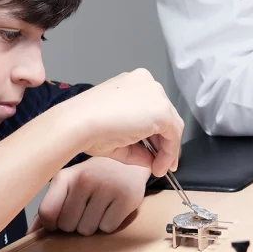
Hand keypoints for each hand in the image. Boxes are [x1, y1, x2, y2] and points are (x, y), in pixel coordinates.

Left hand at [29, 157, 149, 234]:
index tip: (60, 221)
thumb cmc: (92, 181)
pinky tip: (112, 209)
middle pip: (67, 225)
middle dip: (75, 225)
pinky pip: (107, 228)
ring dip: (93, 226)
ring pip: (87, 230)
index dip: (52, 225)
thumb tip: (29, 236)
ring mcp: (106, 186)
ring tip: (100, 208)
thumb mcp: (69, 187)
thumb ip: (49, 209)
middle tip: (86, 210)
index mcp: (65, 176)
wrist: (128, 167)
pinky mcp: (125, 197)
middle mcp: (84, 178)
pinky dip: (109, 225)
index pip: (47, 212)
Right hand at [63, 68, 183, 175]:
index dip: (156, 132)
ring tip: (159, 168)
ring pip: (171, 125)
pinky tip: (158, 166)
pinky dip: (169, 153)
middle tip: (160, 163)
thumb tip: (152, 161)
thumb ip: (137, 147)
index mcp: (133, 83)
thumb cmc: (87, 126)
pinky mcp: (162, 111)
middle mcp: (147, 83)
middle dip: (164, 141)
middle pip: (165, 114)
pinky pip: (173, 136)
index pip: (152, 108)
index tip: (154, 151)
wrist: (79, 123)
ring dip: (167, 149)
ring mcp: (156, 95)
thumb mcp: (117, 137)